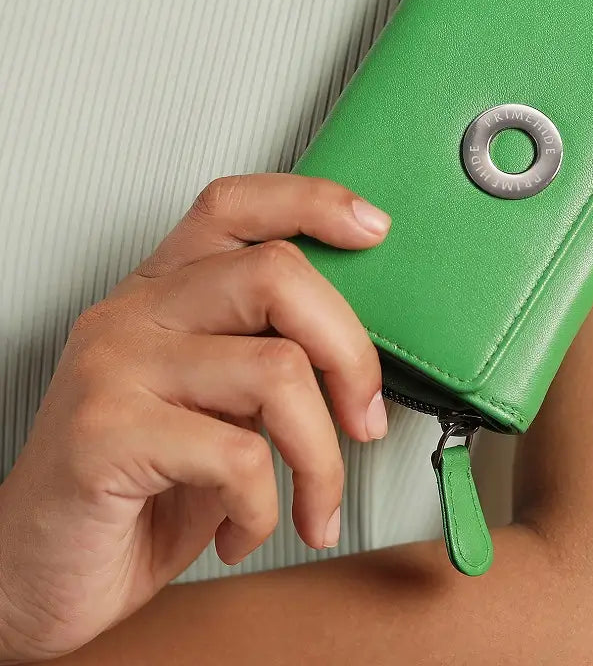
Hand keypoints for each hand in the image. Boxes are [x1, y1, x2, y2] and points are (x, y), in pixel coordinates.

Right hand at [0, 174, 390, 661]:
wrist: (33, 574)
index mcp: (164, 290)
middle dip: (351, 353)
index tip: (375, 231)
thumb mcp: (215, 404)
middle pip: (278, 274)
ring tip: (313, 503)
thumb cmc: (139, 487)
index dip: (314, 202)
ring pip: (277, 370)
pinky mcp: (103, 435)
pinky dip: (266, 509)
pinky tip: (242, 532)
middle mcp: (136, 312)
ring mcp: (114, 367)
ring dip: (321, 457)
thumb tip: (363, 351)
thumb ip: (267, 356)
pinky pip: (238, 454)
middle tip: (366, 420)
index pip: (238, 205)